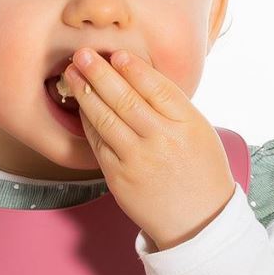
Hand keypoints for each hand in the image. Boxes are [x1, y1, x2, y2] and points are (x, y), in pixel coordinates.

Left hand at [62, 48, 236, 250]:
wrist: (198, 221)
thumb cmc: (200, 171)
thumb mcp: (199, 131)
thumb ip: (172, 105)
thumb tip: (138, 74)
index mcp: (187, 124)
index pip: (156, 87)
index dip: (133, 68)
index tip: (117, 54)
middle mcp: (162, 140)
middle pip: (125, 99)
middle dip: (100, 73)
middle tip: (83, 54)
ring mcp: (138, 160)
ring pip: (106, 119)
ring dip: (86, 93)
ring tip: (73, 74)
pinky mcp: (119, 178)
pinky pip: (98, 144)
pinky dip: (88, 122)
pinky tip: (81, 106)